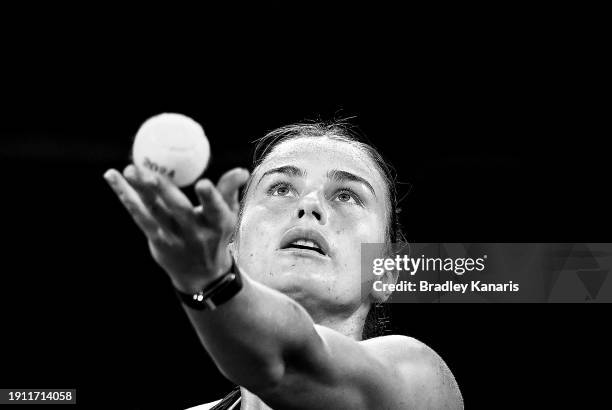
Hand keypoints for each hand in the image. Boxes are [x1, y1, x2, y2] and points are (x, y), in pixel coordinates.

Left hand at [104, 164, 249, 292]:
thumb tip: (242, 171)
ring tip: (126, 170)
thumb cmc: (216, 235)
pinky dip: (126, 197)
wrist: (202, 275)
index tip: (203, 184)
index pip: (216, 209)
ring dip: (137, 191)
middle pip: (178, 209)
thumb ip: (230, 191)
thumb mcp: (228, 215)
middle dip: (162, 190)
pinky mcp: (157, 241)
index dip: (210, 198)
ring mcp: (175, 239)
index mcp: (218, 224)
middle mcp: (196, 233)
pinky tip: (113, 178)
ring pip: (153, 212)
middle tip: (147, 170)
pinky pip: (139, 216)